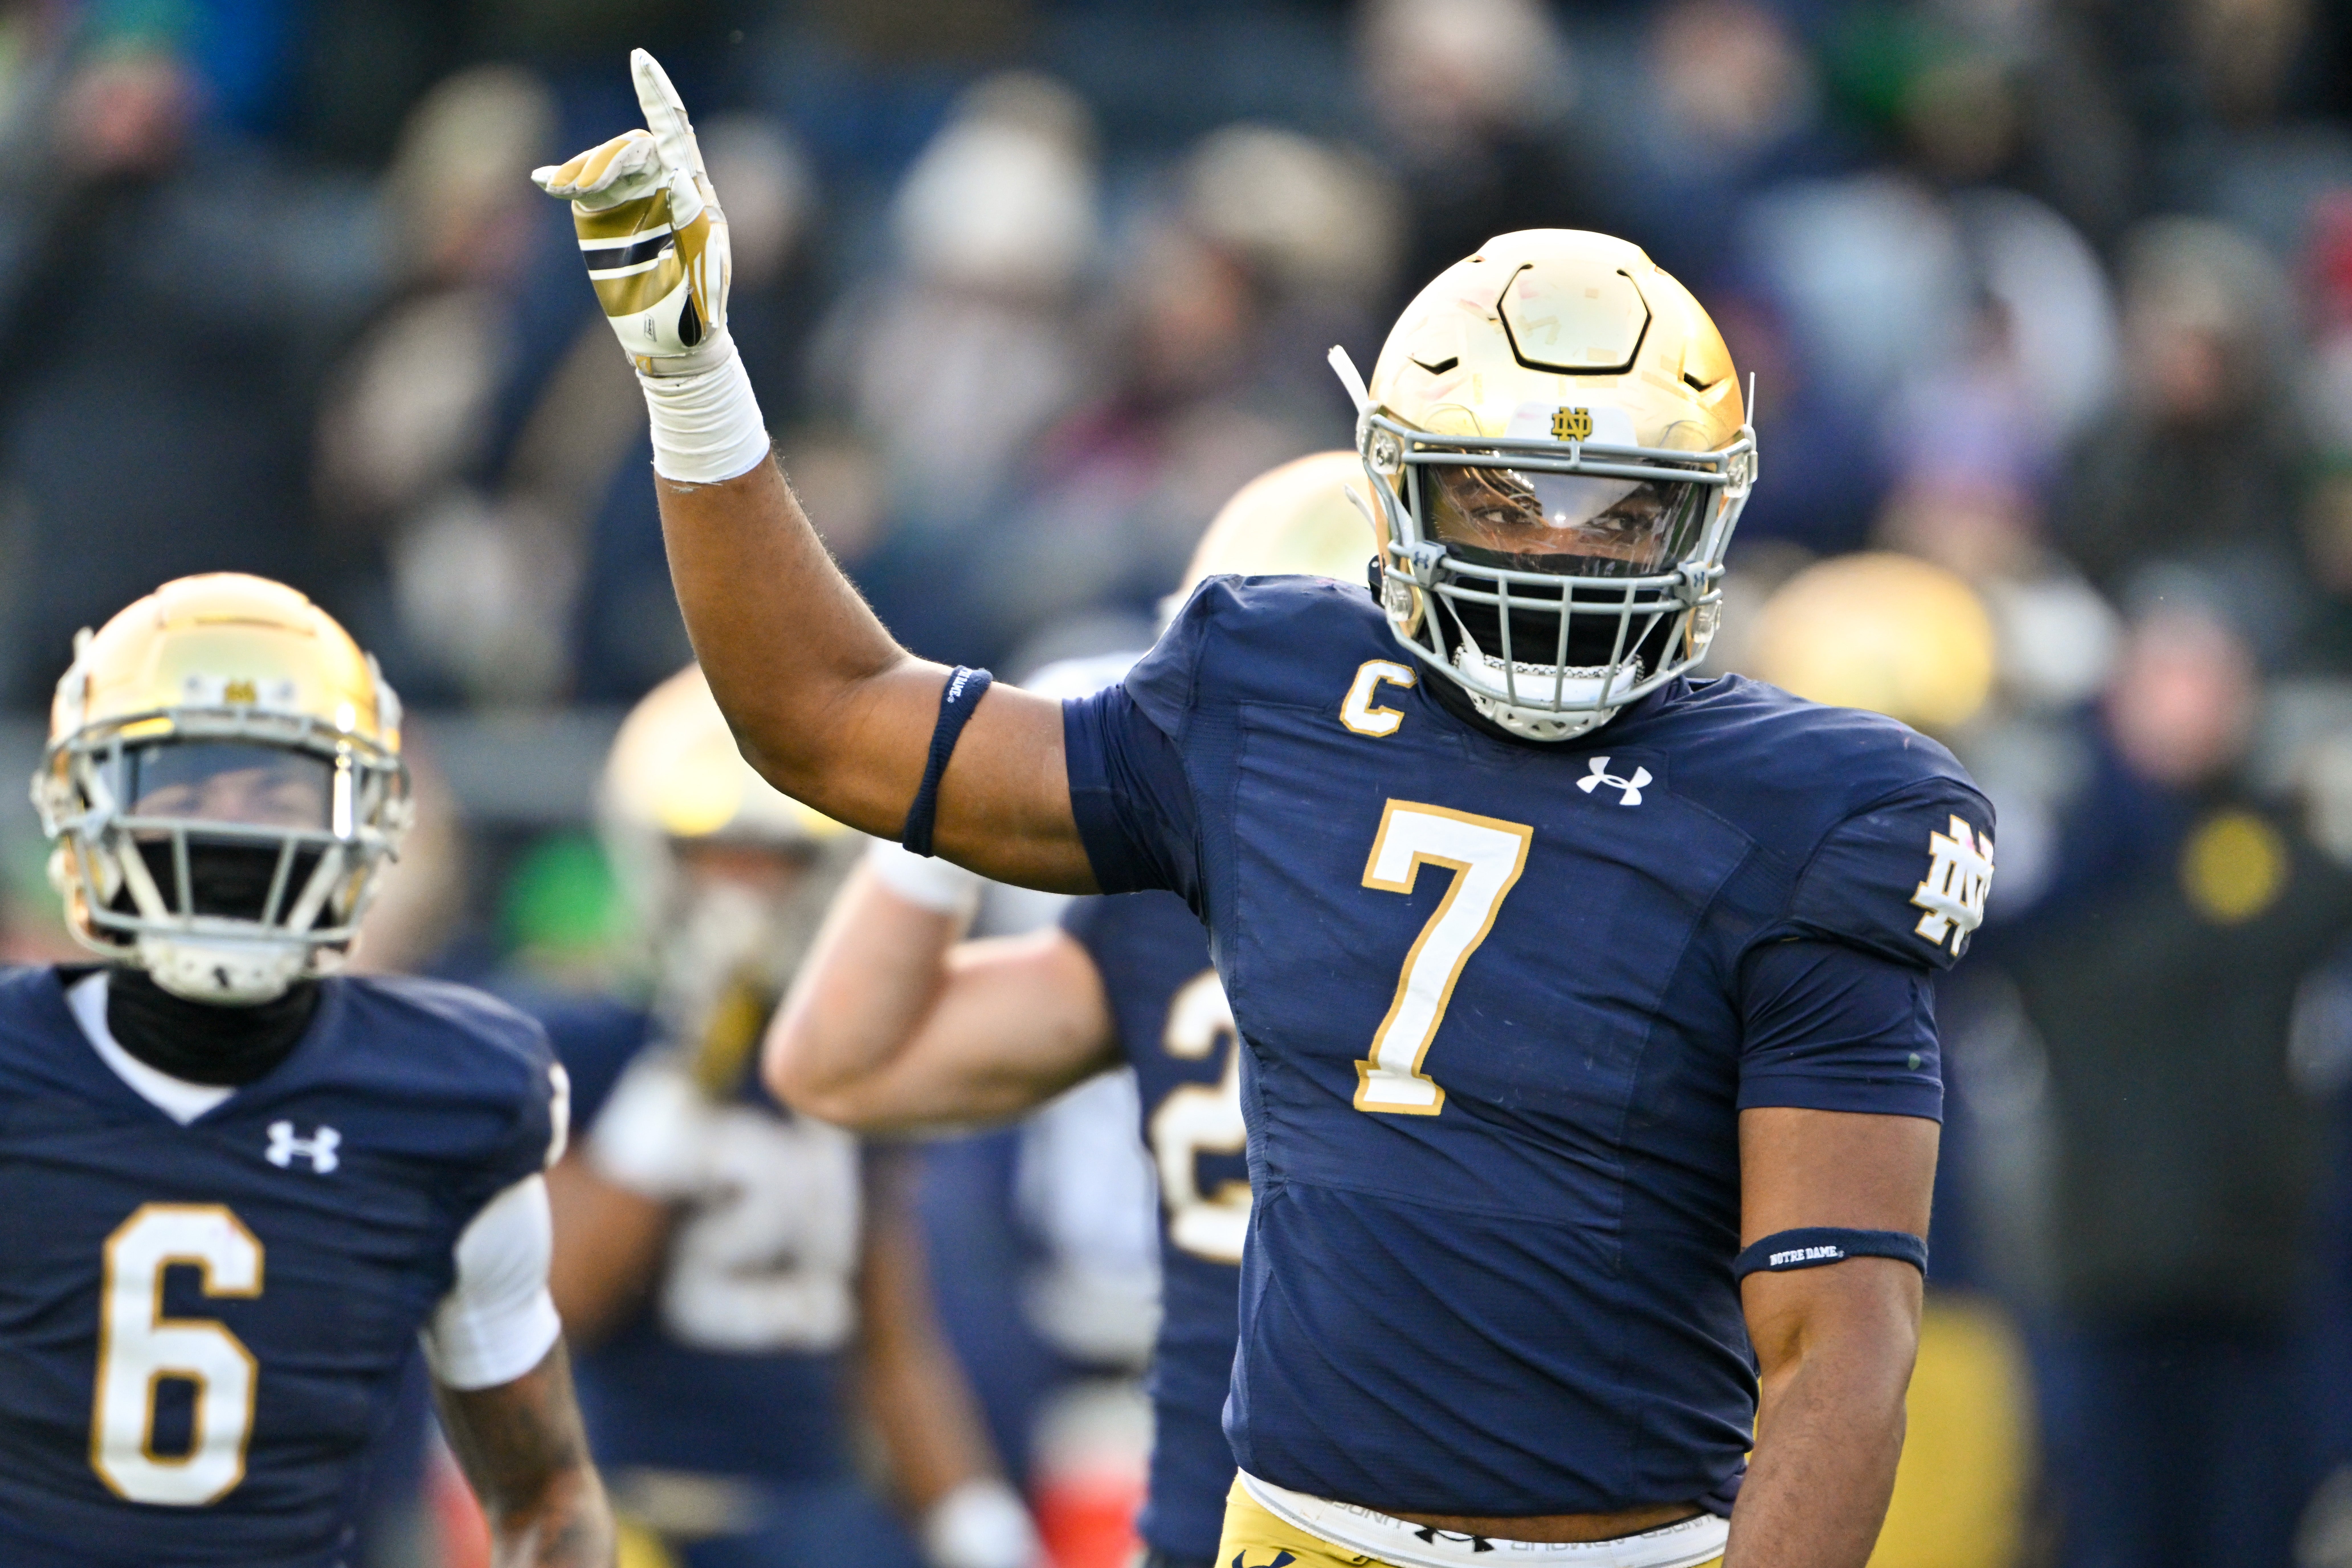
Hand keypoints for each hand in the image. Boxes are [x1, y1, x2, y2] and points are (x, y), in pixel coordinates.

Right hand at [532, 49, 730, 371]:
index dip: (655, 94)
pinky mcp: (600, 222)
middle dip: (612, 159)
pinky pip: (581, 190)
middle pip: (632, 148)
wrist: (675, 341)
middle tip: (587, 184)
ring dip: (589, 171)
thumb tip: (672, 169)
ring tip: (569, 186)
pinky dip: (565, 180)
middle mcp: (659, 188)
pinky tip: (548, 180)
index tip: (638, 59)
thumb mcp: (702, 256)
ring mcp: (628, 203)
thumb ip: (689, 210)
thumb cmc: (699, 303)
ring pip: (604, 166)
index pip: (673, 130)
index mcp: (695, 191)